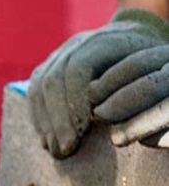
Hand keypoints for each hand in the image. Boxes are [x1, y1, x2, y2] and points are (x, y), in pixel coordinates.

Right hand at [28, 9, 168, 157]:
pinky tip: (48, 140)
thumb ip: (134, 88)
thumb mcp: (151, 70)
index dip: (75, 102)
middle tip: (66, 148)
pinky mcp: (48, 67)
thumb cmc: (150, 60)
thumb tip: (107, 118)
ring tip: (56, 150)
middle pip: (52, 80)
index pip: (76, 70)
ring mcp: (58, 55)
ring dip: (45, 122)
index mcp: (101, 42)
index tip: (82, 133)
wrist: (135, 35)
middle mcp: (74, 46)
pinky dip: (39, 119)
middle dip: (57, 119)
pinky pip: (34, 93)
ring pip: (38, 87)